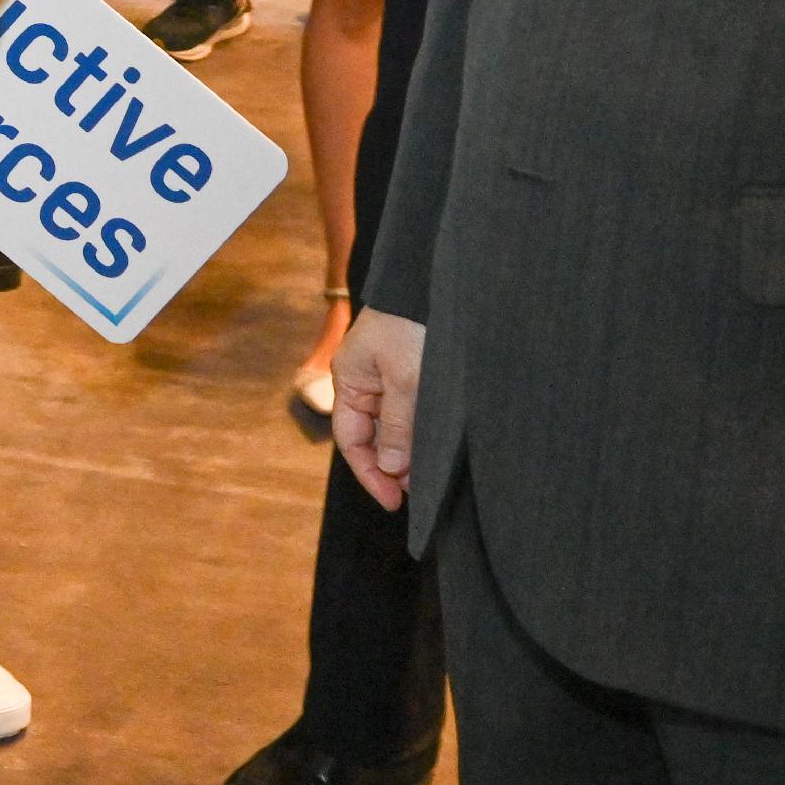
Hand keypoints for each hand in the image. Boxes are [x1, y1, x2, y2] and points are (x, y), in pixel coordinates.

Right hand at [330, 309, 424, 508]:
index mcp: (350, 379)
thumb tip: (392, 468)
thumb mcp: (406, 378)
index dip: (370, 473)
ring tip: (428, 478)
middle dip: (392, 467)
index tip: (393, 501)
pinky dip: (420, 432)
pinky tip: (434, 449)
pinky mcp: (411, 372)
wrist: (434, 283)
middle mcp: (364, 380)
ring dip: (409, 452)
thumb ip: (399, 425)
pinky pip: (410, 411)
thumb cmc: (413, 324)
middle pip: (372, 436)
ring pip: (394, 426)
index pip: (352, 439)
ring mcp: (387, 376)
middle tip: (417, 494)